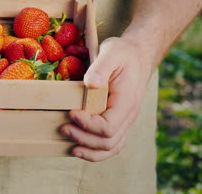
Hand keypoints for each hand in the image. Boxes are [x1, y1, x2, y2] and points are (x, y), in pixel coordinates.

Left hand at [60, 37, 153, 161]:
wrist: (138, 55)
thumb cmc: (123, 53)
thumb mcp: (112, 52)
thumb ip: (100, 68)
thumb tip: (90, 84)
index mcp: (127, 102)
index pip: (108, 126)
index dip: (87, 124)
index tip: (71, 112)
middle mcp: (129, 116)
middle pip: (108, 142)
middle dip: (83, 138)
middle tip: (63, 127)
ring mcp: (125, 121)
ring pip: (111, 148)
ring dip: (89, 150)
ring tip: (69, 145)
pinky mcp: (118, 121)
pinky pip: (110, 144)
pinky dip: (95, 150)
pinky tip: (79, 146)